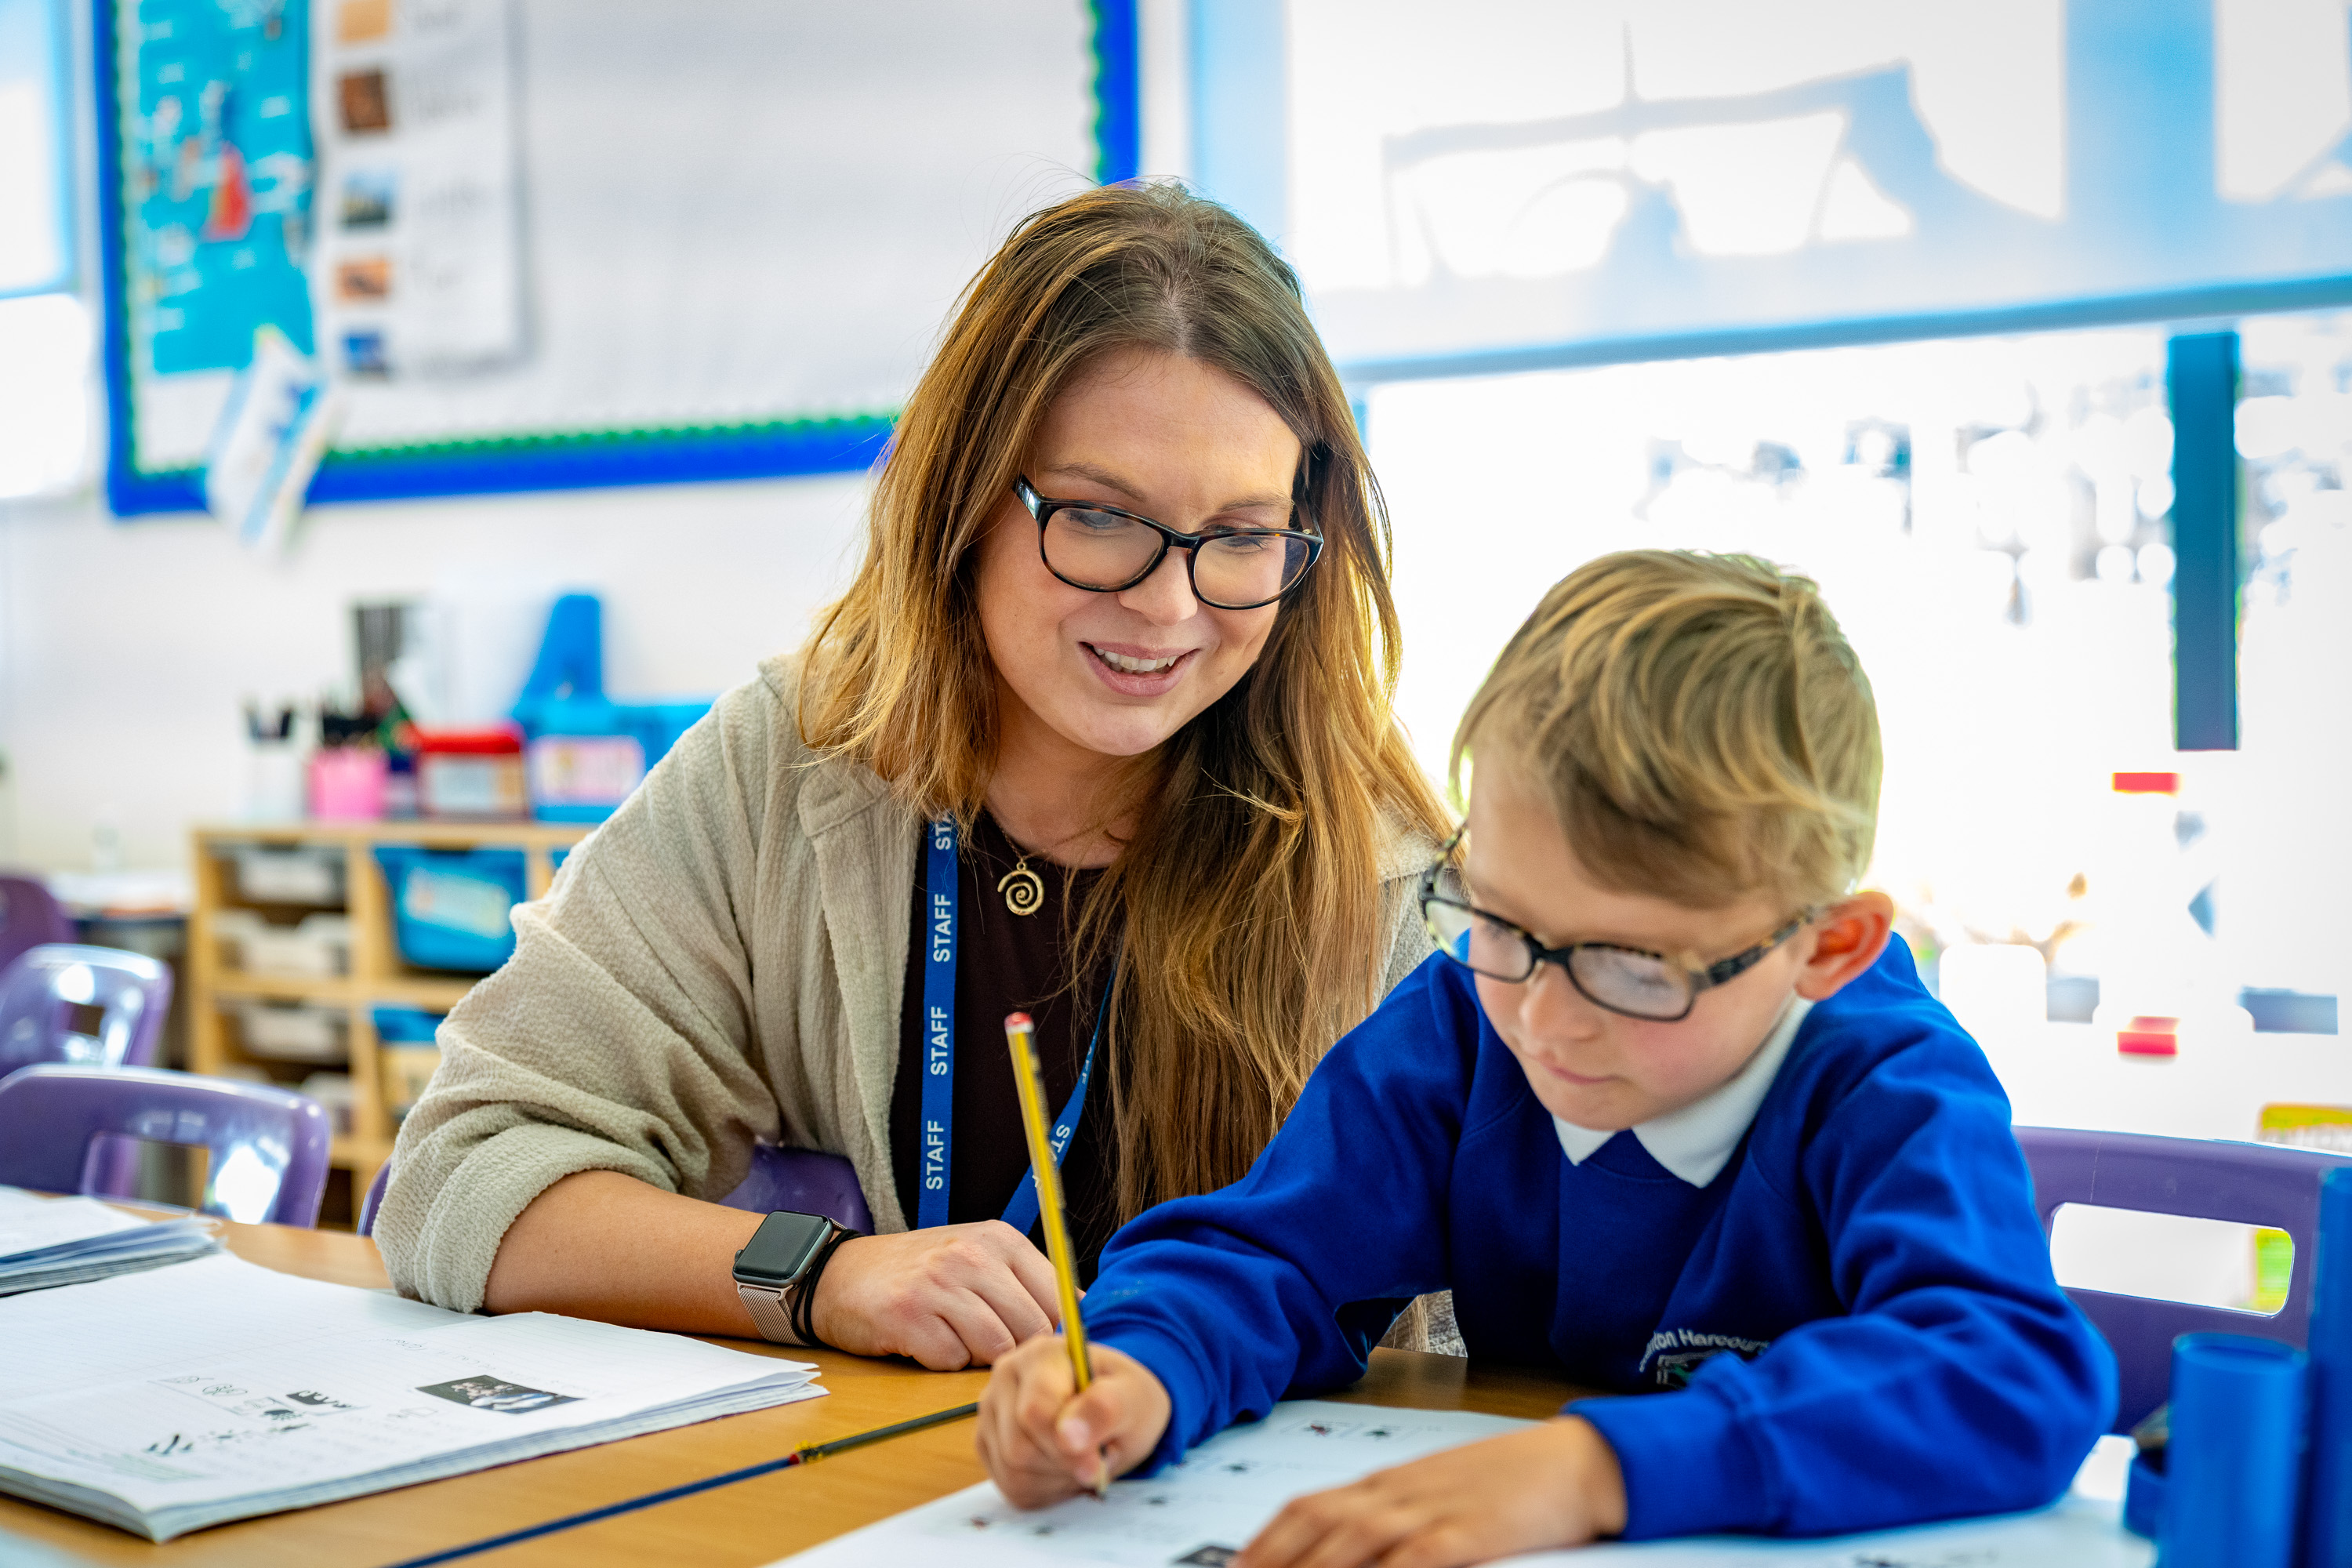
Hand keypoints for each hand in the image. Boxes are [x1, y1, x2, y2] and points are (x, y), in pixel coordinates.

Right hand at [811, 1221, 1062, 1368]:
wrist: (844, 1275)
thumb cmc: (922, 1274)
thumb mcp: (979, 1259)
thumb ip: (1027, 1284)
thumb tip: (1082, 1320)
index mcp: (1001, 1240)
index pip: (1060, 1298)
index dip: (1055, 1334)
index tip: (1042, 1348)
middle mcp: (973, 1256)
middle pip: (1032, 1328)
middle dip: (1017, 1350)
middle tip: (988, 1346)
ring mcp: (939, 1284)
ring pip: (995, 1348)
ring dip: (980, 1358)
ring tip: (957, 1340)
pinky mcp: (909, 1316)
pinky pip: (952, 1360)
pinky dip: (945, 1363)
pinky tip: (928, 1342)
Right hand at [978, 1335, 1172, 1505]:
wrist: (1115, 1409)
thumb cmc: (1124, 1398)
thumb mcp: (1134, 1398)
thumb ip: (1105, 1409)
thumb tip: (1069, 1436)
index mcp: (1040, 1355)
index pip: (1034, 1412)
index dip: (1066, 1446)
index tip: (1098, 1464)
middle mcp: (1006, 1378)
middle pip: (1019, 1448)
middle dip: (1065, 1465)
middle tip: (1098, 1459)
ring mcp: (991, 1412)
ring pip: (1013, 1472)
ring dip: (1058, 1480)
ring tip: (1083, 1460)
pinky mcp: (988, 1444)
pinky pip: (1011, 1487)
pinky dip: (1046, 1490)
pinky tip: (1065, 1470)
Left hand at [1234, 1416, 1626, 1567]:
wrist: (1577, 1461)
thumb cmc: (1509, 1484)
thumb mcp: (1438, 1496)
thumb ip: (1391, 1516)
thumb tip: (1344, 1547)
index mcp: (1387, 1483)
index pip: (1306, 1508)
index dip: (1264, 1540)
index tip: (1236, 1567)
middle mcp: (1396, 1493)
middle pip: (1315, 1526)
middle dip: (1271, 1560)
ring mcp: (1429, 1510)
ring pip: (1349, 1542)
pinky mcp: (1466, 1532)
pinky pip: (1412, 1560)